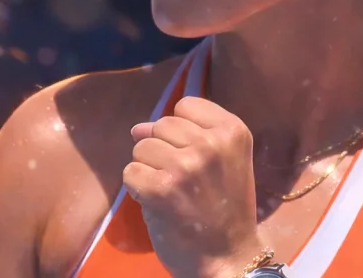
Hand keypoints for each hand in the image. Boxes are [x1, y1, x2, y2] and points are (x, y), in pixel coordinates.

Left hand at [125, 96, 265, 277]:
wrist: (229, 257)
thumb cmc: (226, 208)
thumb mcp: (223, 161)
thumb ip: (187, 136)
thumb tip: (138, 127)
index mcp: (233, 131)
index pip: (186, 105)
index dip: (182, 130)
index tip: (195, 155)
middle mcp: (211, 143)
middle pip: (161, 124)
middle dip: (163, 150)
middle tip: (183, 181)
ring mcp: (185, 165)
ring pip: (141, 147)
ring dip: (148, 169)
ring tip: (171, 191)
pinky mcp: (161, 188)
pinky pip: (130, 172)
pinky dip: (137, 189)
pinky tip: (158, 203)